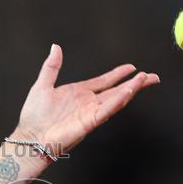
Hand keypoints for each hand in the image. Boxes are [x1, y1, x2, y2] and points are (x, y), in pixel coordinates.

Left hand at [13, 44, 159, 155]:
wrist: (30, 136)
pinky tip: (129, 92)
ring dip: (131, 89)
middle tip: (152, 76)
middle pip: (117, 90)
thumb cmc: (34, 116)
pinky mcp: (89, 122)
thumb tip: (55, 47)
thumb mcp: (42, 84)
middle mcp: (88, 103)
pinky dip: (118, 101)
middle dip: (135, 83)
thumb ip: (51, 66)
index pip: (104, 81)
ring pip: (116, 99)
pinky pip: (107, 110)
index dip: (118, 74)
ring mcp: (90, 112)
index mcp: (79, 93)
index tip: (131, 68)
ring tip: (145, 80)